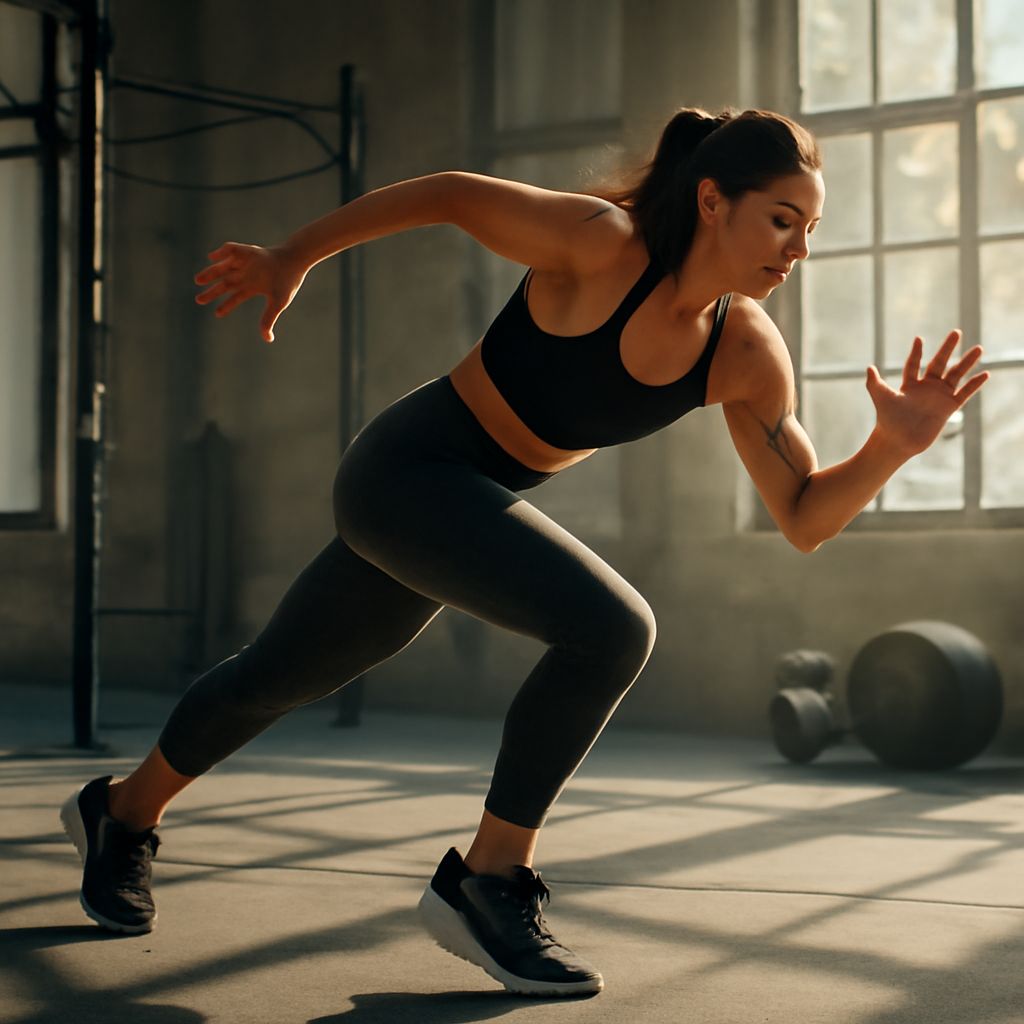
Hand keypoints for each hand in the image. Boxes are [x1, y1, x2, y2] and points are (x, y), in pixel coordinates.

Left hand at [194, 242, 307, 342]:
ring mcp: (245, 262)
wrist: (296, 259)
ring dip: (211, 273)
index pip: (235, 297)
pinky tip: (212, 258)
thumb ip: (269, 319)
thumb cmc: (288, 281)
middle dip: (212, 292)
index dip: (226, 306)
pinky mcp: (246, 250)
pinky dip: (220, 253)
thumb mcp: (278, 303)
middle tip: (198, 301)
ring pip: (223, 268)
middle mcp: (246, 275)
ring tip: (198, 281)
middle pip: (225, 283)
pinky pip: (230, 249)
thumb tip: (268, 340)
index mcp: (253, 287)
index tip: (217, 314)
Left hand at [866, 331, 988, 457]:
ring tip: (979, 348)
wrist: (899, 440)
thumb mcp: (881, 397)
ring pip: (956, 375)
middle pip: (939, 363)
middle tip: (956, 332)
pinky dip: (975, 384)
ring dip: (967, 362)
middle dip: (947, 348)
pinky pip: (965, 393)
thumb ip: (874, 382)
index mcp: (909, 385)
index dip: (916, 353)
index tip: (919, 339)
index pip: (914, 364)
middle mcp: (926, 388)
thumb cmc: (887, 420)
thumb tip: (869, 368)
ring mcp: (939, 397)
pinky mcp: (949, 408)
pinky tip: (985, 373)